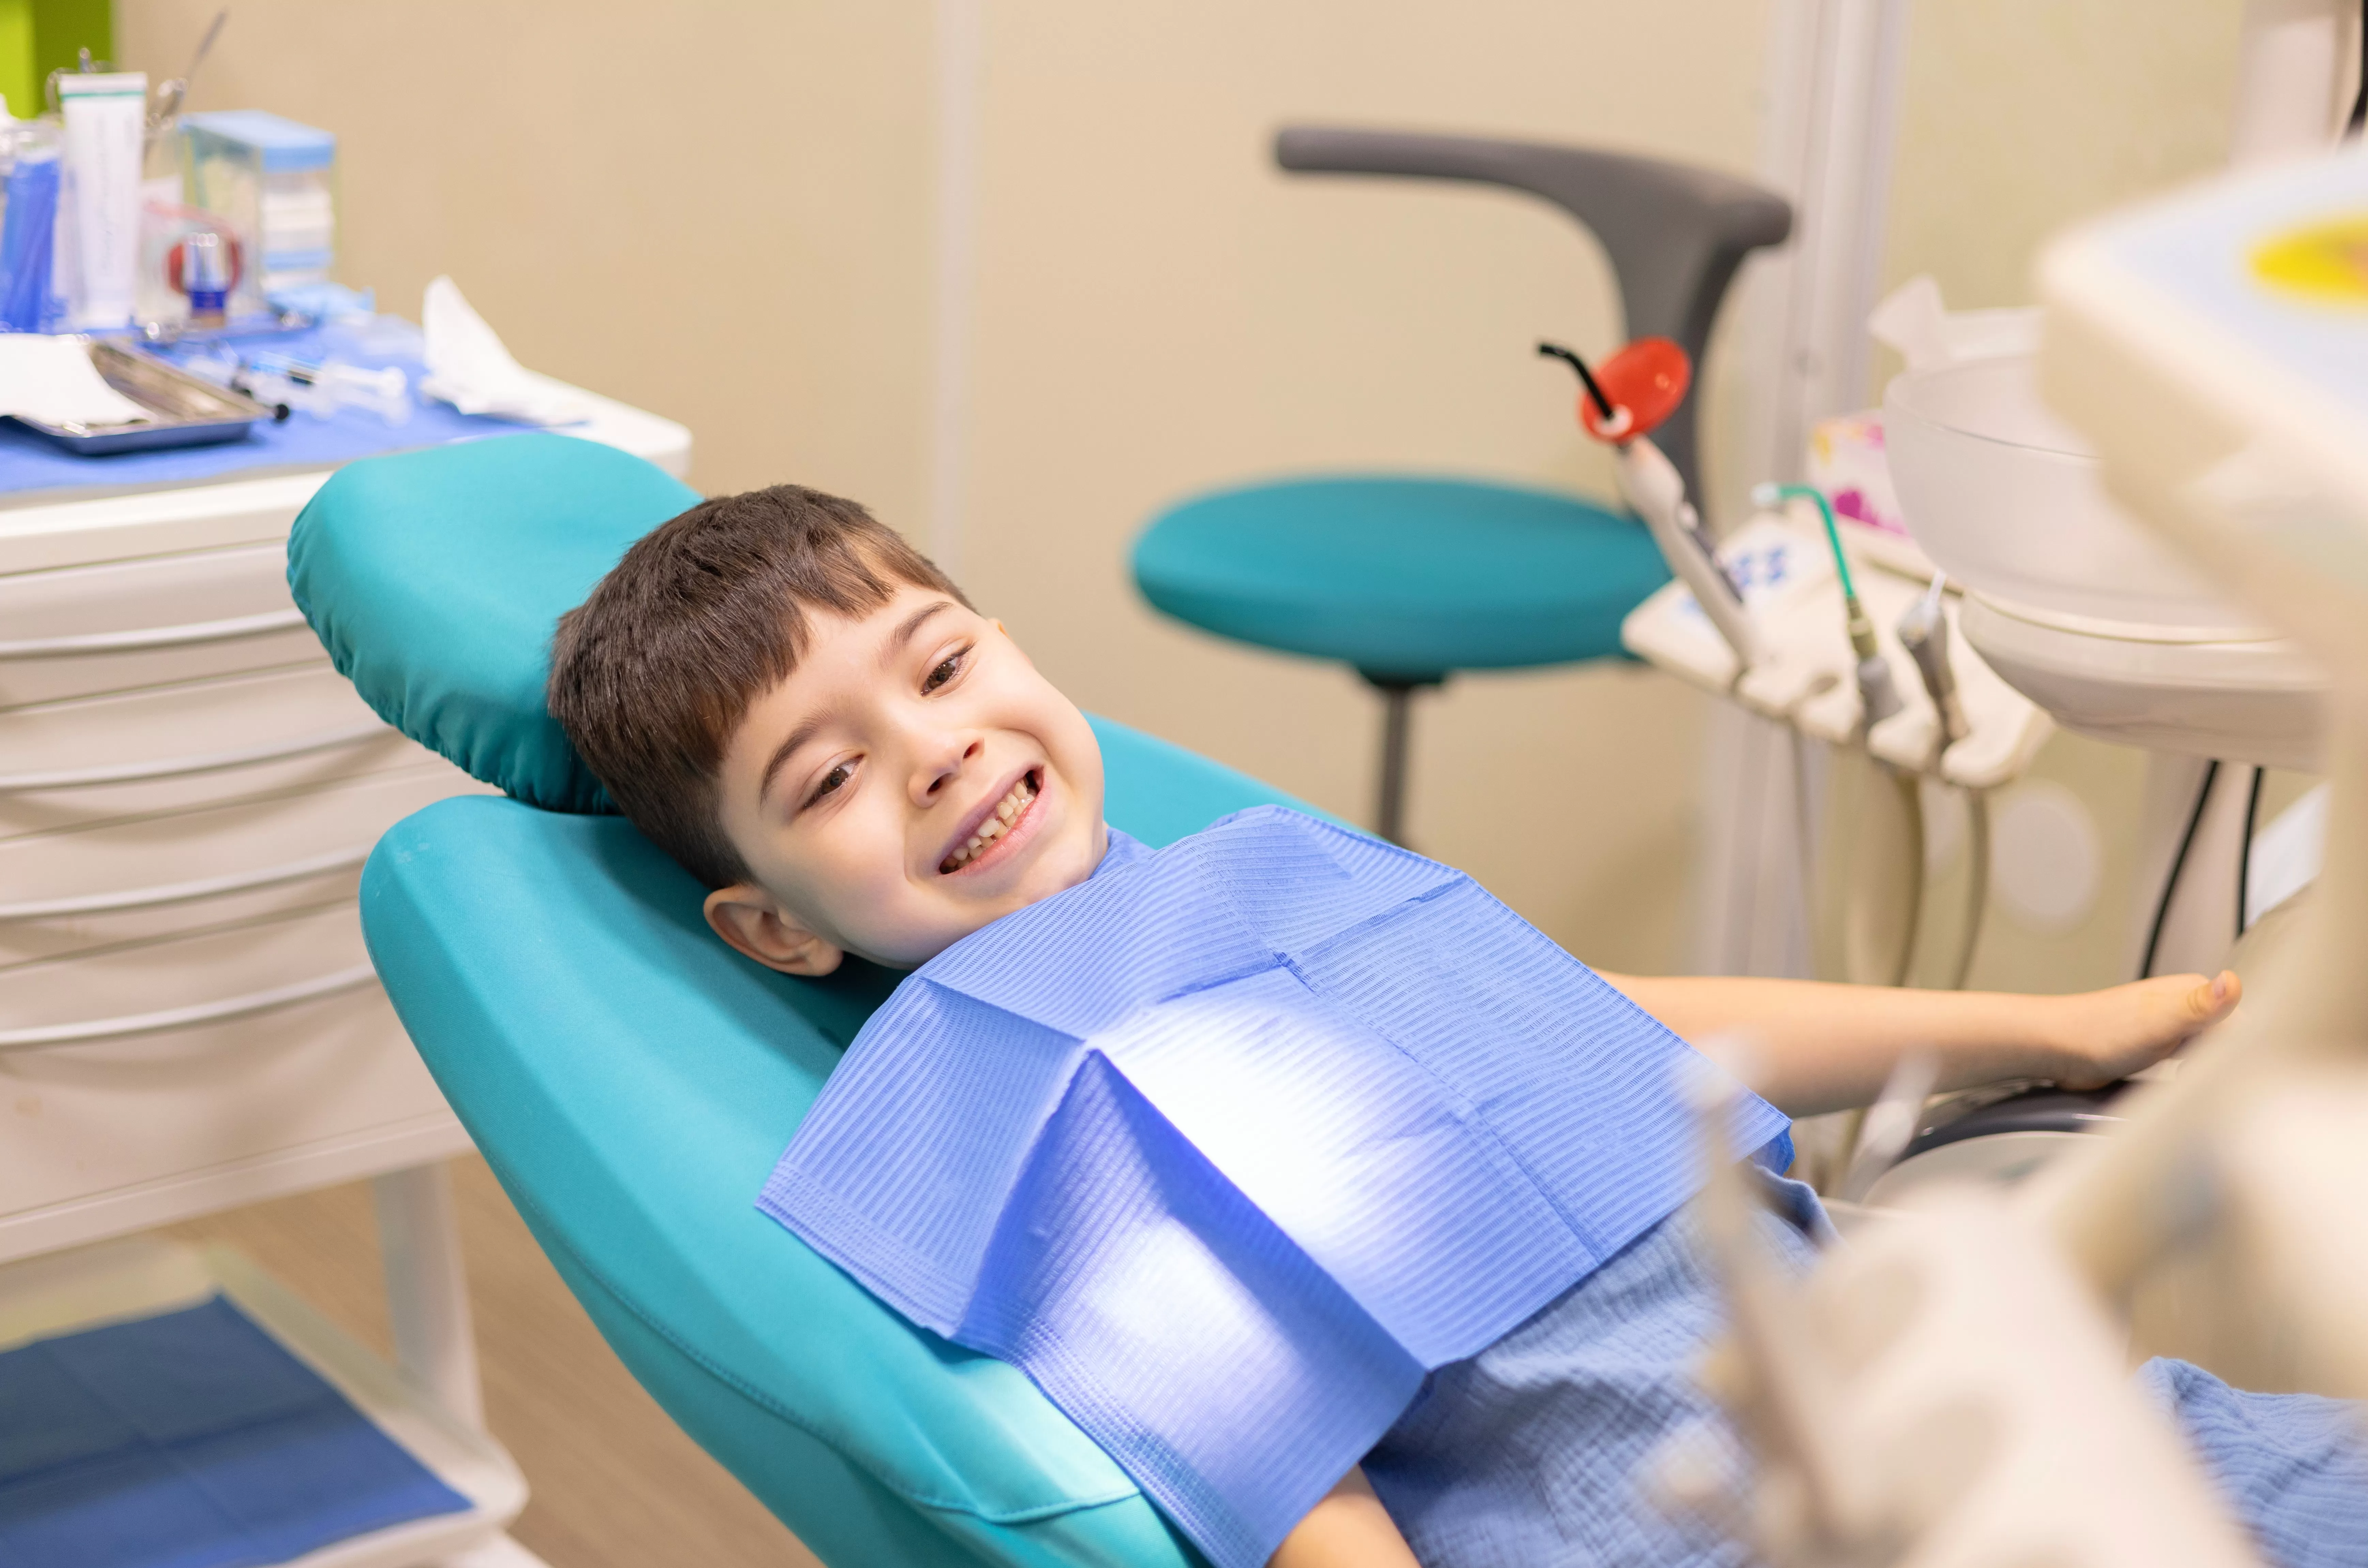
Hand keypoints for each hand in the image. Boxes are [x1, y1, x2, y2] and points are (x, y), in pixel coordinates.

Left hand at [2041, 971, 2240, 1089]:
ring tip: (2210, 1090)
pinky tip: (2189, 1089)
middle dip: (2234, 1063)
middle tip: (2226, 1088)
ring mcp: (2172, 1028)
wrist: (2058, 1050)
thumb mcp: (2161, 1021)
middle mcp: (2186, 1007)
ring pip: (2213, 1052)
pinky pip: (2191, 1065)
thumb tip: (2233, 983)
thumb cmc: (2101, 1033)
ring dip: (2215, 1071)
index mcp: (2194, 992)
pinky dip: (2194, 1078)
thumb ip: (2200, 1005)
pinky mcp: (2159, 1049)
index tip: (2247, 1075)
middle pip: (2233, 1038)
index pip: (2246, 1022)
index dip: (2251, 1050)